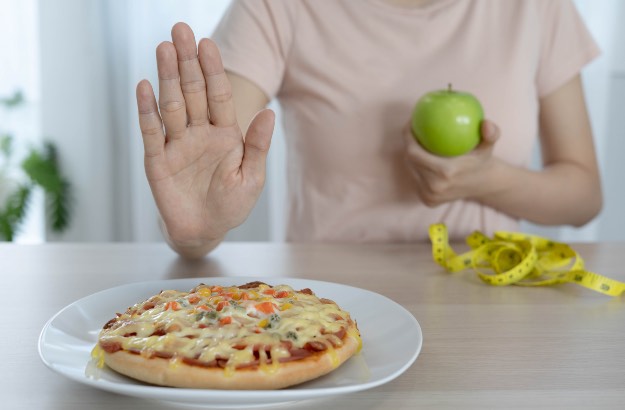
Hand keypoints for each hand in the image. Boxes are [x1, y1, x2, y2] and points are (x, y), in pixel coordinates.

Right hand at [136, 23, 273, 253]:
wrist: (204, 231)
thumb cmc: (231, 205)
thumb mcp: (251, 178)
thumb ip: (257, 146)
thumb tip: (270, 113)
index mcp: (224, 133)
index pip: (218, 95)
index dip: (213, 70)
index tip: (208, 44)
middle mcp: (198, 132)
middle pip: (193, 91)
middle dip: (187, 61)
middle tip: (180, 30)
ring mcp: (176, 143)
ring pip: (171, 104)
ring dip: (167, 77)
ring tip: (163, 48)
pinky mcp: (157, 160)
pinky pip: (151, 131)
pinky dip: (147, 110)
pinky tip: (144, 86)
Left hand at [404, 120, 499, 206]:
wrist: (484, 186)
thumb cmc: (482, 161)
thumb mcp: (488, 146)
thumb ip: (491, 134)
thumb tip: (485, 123)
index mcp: (445, 173)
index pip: (414, 153)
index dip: (407, 136)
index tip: (411, 122)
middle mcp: (434, 187)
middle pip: (410, 160)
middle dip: (408, 142)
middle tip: (414, 128)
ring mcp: (430, 196)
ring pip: (413, 169)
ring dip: (413, 155)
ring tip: (416, 139)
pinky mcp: (428, 200)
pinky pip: (418, 179)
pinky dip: (418, 167)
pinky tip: (421, 154)